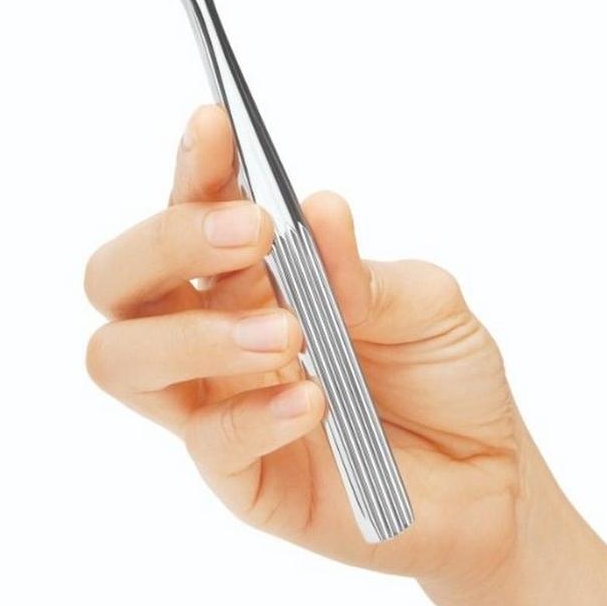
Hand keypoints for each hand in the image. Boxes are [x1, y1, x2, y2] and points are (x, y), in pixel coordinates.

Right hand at [84, 105, 525, 594]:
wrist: (487, 478)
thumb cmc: (446, 378)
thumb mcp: (428, 307)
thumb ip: (366, 270)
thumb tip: (319, 209)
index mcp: (251, 275)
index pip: (190, 209)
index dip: (193, 166)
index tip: (214, 127)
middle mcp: (215, 332)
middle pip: (119, 281)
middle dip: (167, 243)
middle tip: (253, 237)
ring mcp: (219, 404)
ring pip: (123, 360)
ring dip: (195, 334)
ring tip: (287, 333)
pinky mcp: (241, 476)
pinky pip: (210, 441)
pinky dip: (257, 413)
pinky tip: (314, 400)